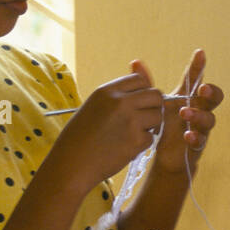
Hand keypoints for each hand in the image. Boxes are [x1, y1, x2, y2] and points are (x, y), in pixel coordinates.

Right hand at [43, 71, 163, 193]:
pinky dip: (142, 144)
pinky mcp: (136, 140)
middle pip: (155, 95)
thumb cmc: (81, 137)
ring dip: (150, 126)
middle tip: (142, 120)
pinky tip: (125, 148)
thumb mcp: (95, 106)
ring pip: (158, 116)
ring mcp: (130, 120)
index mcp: (107, 91)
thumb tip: (139, 64)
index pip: (140, 80)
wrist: (70, 165)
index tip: (137, 104)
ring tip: (131, 134)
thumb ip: (119, 93)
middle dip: (153, 107)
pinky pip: (151, 137)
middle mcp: (120, 102)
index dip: (143, 92)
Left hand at [133, 49, 223, 174]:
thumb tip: (135, 62)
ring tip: (185, 112)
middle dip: (212, 91)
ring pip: (209, 119)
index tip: (199, 52)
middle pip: (214, 98)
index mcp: (188, 98)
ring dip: (199, 115)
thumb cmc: (162, 127)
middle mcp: (199, 111)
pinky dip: (195, 137)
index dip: (198, 66)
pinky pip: (201, 141)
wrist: (164, 158)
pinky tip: (187, 136)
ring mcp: (200, 128)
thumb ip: (147, 86)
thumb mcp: (154, 105)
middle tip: (202, 88)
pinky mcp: (197, 146)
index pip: (195, 79)